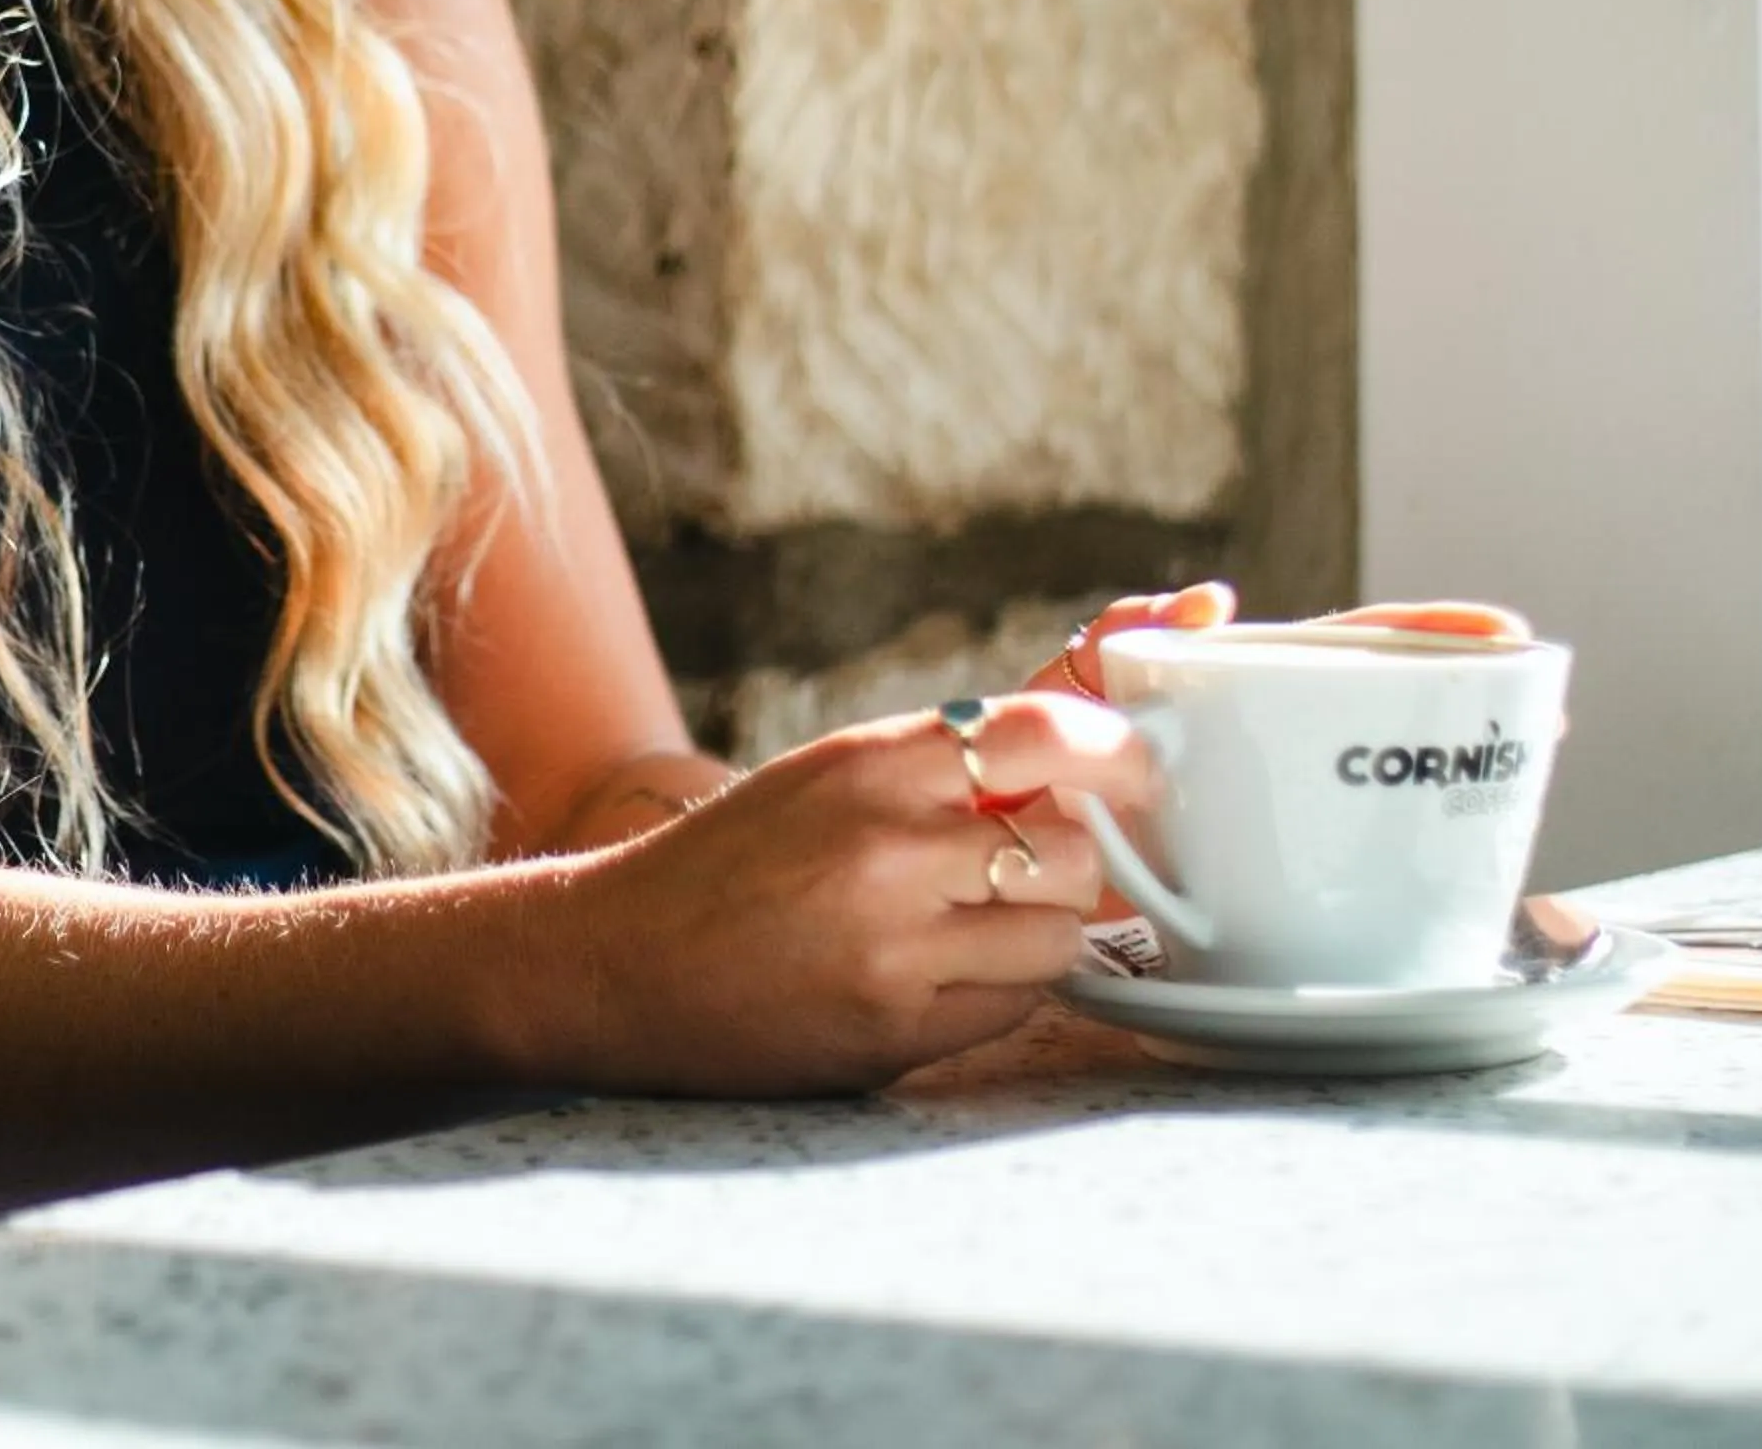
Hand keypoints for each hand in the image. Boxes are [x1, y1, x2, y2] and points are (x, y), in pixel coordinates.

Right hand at [549, 694, 1153, 1094]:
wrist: (621, 960)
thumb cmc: (733, 859)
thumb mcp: (824, 776)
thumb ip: (936, 766)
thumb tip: (1078, 759)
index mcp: (868, 763)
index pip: (1040, 732)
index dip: (1113, 749)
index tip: (1141, 765)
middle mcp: (886, 844)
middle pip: (1070, 847)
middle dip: (1069, 860)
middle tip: (1027, 867)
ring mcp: (892, 943)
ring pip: (1058, 934)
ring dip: (1039, 932)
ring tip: (976, 927)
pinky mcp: (892, 1028)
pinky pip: (1013, 1007)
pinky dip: (1000, 994)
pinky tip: (940, 979)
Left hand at [1025, 584, 1533, 920]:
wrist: (967, 875)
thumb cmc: (1014, 779)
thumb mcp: (1055, 706)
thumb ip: (1108, 649)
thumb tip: (1206, 602)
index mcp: (1226, 705)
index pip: (1337, 653)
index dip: (1417, 639)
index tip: (1503, 636)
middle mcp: (1263, 760)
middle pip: (1379, 712)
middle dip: (1461, 700)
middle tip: (1544, 708)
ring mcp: (1274, 828)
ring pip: (1381, 791)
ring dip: (1453, 773)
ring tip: (1527, 758)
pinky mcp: (1270, 903)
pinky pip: (1353, 876)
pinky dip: (1414, 863)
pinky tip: (1469, 870)